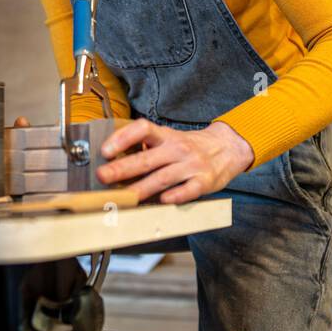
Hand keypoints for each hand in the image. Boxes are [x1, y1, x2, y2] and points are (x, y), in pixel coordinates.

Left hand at [94, 118, 254, 203]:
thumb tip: (113, 161)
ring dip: (141, 188)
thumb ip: (147, 147)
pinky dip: (175, 196)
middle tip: (103, 176)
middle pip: (147, 158)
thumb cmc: (190, 147)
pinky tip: (162, 201)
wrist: (228, 148)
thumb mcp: (170, 139)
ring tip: (123, 198)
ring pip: (163, 177)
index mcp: (166, 136)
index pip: (142, 129)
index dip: (122, 138)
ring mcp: (192, 165)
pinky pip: (188, 190)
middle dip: (122, 168)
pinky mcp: (204, 182)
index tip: (105, 150)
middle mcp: (178, 149)